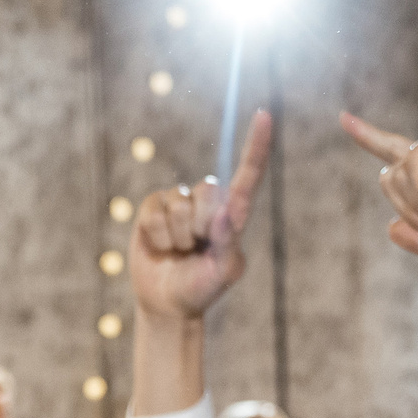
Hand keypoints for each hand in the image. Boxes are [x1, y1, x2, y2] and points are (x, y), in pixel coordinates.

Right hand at [129, 110, 271, 322]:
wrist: (167, 303)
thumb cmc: (202, 288)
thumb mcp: (222, 273)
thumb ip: (227, 244)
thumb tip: (226, 213)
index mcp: (233, 213)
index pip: (247, 176)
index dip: (256, 146)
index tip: (264, 115)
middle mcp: (207, 201)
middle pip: (209, 192)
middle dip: (202, 227)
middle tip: (197, 250)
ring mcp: (178, 202)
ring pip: (180, 207)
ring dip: (179, 239)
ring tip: (180, 252)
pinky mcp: (153, 207)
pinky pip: (156, 214)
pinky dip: (159, 238)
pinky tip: (161, 248)